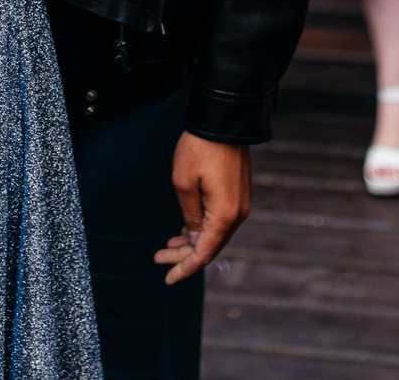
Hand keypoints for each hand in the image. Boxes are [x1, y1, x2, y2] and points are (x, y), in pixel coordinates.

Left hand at [156, 133, 249, 283]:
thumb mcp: (184, 184)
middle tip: (158, 257)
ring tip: (167, 245)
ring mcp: (240, 203)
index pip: (204, 253)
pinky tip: (185, 229)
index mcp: (224, 216)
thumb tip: (193, 237)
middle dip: (184, 256)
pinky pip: (219, 220)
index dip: (185, 268)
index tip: (167, 279)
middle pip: (210, 246)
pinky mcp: (238, 193)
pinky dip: (201, 228)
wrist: (223, 120)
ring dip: (192, 242)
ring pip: (214, 233)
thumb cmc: (200, 150)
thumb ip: (189, 216)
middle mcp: (237, 214)